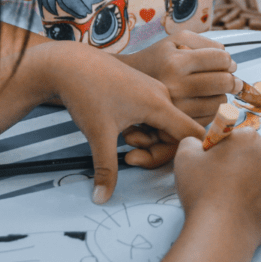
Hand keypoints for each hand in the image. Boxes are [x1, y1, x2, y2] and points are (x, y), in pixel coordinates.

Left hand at [45, 43, 204, 203]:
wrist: (68, 63)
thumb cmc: (86, 93)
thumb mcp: (98, 135)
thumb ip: (106, 169)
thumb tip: (101, 199)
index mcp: (160, 104)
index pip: (192, 133)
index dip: (190, 154)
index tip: (179, 165)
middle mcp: (162, 95)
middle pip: (176, 134)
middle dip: (155, 150)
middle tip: (128, 153)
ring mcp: (153, 91)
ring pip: (163, 125)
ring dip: (147, 138)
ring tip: (123, 136)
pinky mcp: (143, 90)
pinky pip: (155, 115)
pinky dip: (142, 126)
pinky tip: (122, 125)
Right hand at [119, 31, 239, 124]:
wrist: (127, 85)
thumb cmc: (158, 58)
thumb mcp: (177, 40)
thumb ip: (206, 43)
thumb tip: (230, 62)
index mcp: (176, 63)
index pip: (220, 59)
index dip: (228, 60)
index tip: (227, 63)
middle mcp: (175, 87)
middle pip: (224, 82)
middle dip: (232, 80)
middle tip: (232, 79)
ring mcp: (176, 109)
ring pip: (220, 102)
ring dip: (223, 95)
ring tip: (213, 90)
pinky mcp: (177, 125)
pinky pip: (209, 118)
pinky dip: (212, 110)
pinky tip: (203, 102)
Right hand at [174, 129, 260, 249]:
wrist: (221, 232)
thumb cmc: (204, 191)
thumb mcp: (185, 155)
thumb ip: (192, 141)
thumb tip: (197, 144)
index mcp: (250, 138)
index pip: (234, 136)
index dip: (219, 149)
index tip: (210, 163)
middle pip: (250, 154)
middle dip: (236, 163)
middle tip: (216, 181)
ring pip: (259, 175)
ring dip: (245, 181)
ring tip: (226, 198)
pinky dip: (252, 200)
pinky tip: (236, 209)